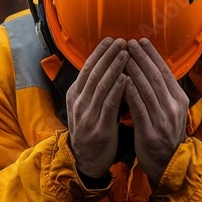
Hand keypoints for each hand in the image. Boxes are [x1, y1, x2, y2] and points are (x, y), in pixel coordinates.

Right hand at [67, 37, 129, 178]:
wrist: (86, 161)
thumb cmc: (91, 131)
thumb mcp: (86, 108)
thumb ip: (93, 90)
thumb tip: (105, 67)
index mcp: (74, 96)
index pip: (86, 69)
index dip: (99, 53)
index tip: (111, 39)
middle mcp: (78, 104)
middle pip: (94, 73)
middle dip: (108, 55)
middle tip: (121, 40)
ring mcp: (87, 116)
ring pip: (101, 86)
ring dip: (114, 67)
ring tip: (126, 53)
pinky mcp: (99, 128)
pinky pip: (108, 105)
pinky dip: (117, 90)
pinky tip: (126, 78)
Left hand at [123, 38, 188, 184]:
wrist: (169, 164)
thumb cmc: (166, 135)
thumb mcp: (171, 112)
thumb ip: (164, 93)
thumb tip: (152, 70)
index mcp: (179, 99)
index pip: (165, 71)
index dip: (152, 55)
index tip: (141, 41)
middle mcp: (173, 107)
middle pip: (155, 76)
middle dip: (141, 57)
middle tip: (129, 42)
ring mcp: (163, 119)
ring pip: (147, 89)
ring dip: (134, 70)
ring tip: (123, 56)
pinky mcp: (151, 132)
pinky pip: (140, 108)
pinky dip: (131, 93)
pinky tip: (122, 81)